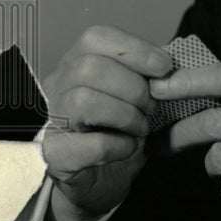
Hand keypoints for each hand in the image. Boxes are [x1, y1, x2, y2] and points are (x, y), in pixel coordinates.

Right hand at [41, 25, 172, 220]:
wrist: (103, 183)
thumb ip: (150, 77)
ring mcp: (51, 121)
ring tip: (140, 128)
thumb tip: (169, 65)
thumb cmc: (120, 133)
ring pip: (83, 101)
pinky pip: (89, 144)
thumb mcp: (139, 99)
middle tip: (151, 108)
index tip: (164, 68)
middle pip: (89, 67)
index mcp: (77, 63)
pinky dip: (118, 145)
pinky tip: (128, 148)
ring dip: (126, 115)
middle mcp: (57, 87)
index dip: (134, 49)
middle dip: (133, 88)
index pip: (96, 38)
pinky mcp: (55, 156)